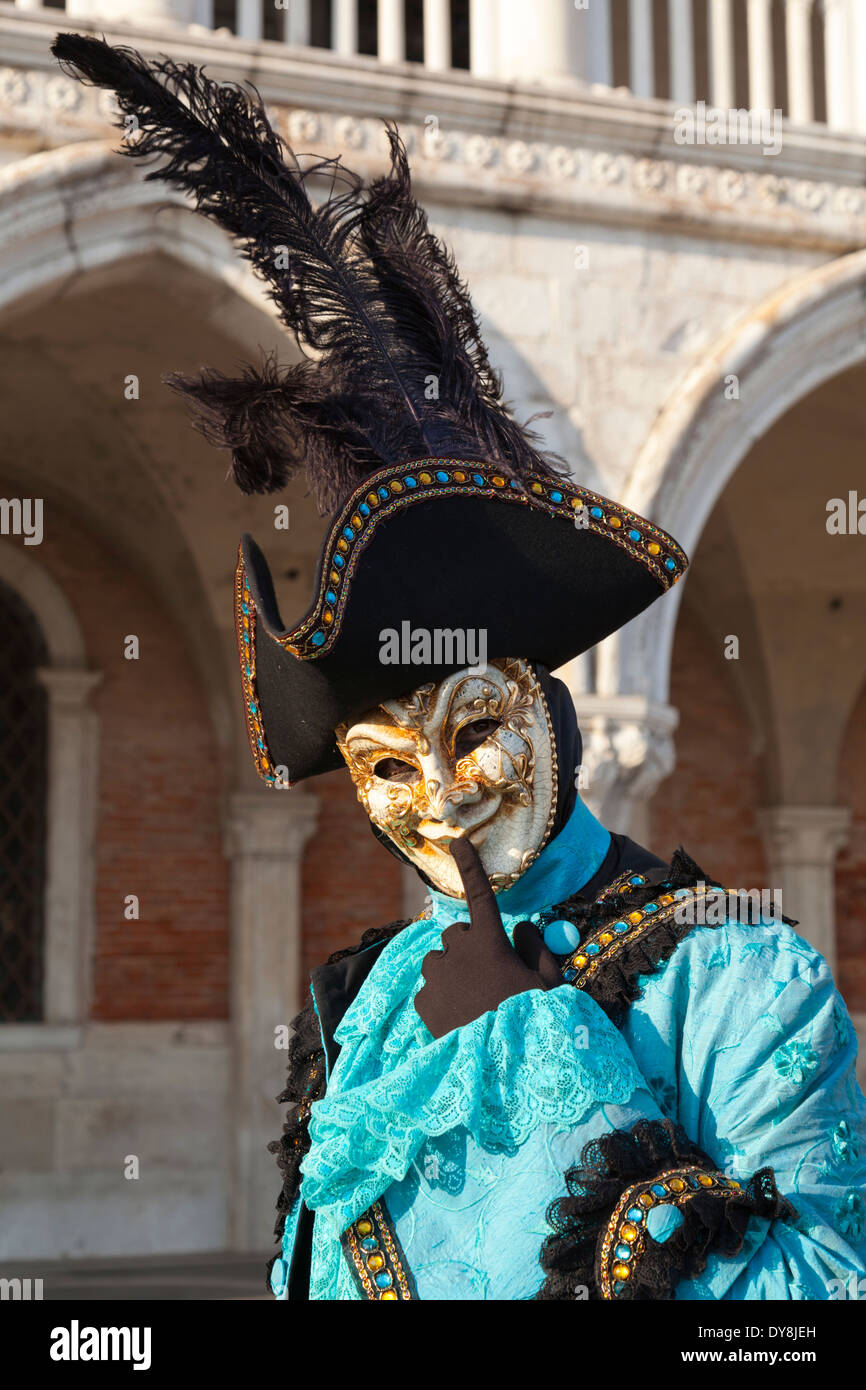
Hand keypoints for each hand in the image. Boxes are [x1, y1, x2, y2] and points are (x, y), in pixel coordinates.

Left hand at [413, 836, 561, 1039]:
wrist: (504, 1070)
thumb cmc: (533, 1022)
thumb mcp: (549, 985)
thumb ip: (536, 949)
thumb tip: (519, 928)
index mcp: (491, 942)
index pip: (480, 894)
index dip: (470, 865)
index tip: (457, 840)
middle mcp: (458, 951)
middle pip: (456, 934)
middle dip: (468, 947)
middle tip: (489, 978)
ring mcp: (436, 977)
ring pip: (437, 960)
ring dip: (450, 971)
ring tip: (473, 1001)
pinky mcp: (422, 1003)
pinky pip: (427, 990)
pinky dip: (440, 999)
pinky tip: (460, 1019)